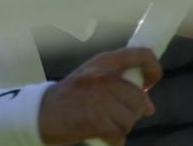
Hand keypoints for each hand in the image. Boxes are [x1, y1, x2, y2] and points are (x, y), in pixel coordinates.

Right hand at [38, 47, 161, 145]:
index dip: (154, 69)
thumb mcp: (92, 81)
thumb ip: (119, 87)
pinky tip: (99, 135)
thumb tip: (149, 107)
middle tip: (113, 115)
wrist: (38, 113)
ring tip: (102, 124)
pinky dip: (112, 140)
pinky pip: (118, 135)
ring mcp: (98, 97)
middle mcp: (103, 76)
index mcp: (104, 62)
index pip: (141, 54)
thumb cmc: (69, 98)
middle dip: (131, 112)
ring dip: (120, 128)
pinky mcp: (94, 119)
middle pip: (138, 98)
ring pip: (129, 119)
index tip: (149, 83)